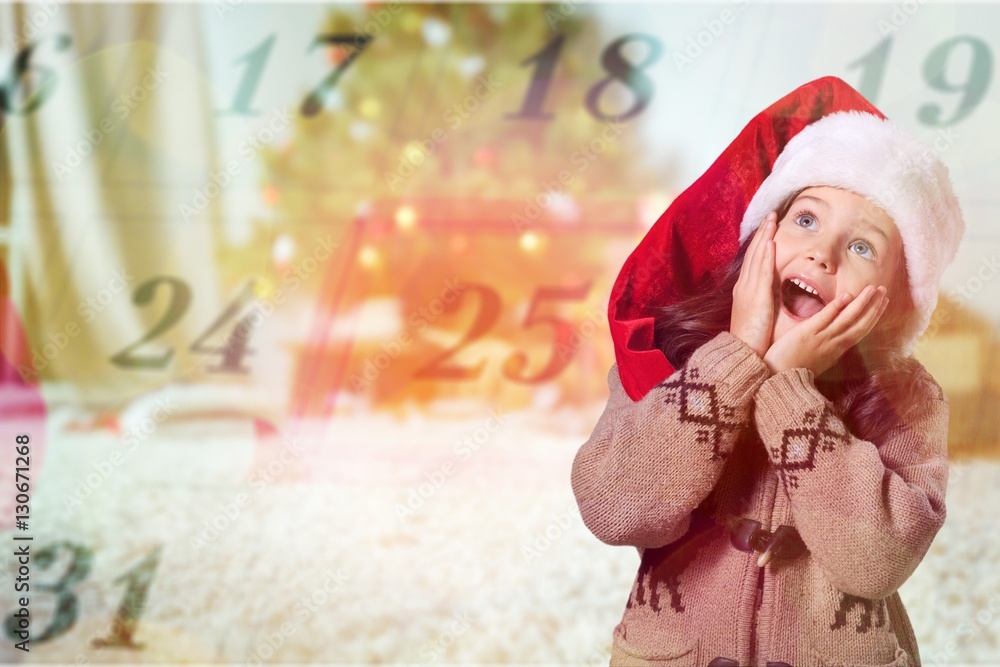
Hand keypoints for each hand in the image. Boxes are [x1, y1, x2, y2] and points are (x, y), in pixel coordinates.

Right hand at [730, 211, 777, 358]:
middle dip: (763, 233)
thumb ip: (762, 302)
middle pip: (754, 254)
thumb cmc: (750, 339)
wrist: (740, 354)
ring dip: (765, 238)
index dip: (760, 243)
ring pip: (757, 258)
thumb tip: (771, 294)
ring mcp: (748, 290)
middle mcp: (744, 286)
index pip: (753, 261)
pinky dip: (765, 256)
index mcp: (745, 291)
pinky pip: (761, 272)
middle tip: (771, 215)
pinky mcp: (755, 297)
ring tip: (772, 220)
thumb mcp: (756, 316)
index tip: (768, 228)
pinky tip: (770, 243)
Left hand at [762, 284, 889, 376]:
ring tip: (872, 288)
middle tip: (884, 290)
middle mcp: (834, 344)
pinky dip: (836, 307)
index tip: (883, 303)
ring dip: (862, 303)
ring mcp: (822, 338)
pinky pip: (825, 318)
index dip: (873, 316)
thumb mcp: (817, 359)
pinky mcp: (807, 333)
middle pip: (859, 324)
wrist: (777, 378)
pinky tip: (847, 296)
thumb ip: (827, 345)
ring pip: (847, 319)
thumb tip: (833, 332)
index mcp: (837, 350)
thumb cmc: (793, 369)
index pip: (860, 330)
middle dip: (874, 307)